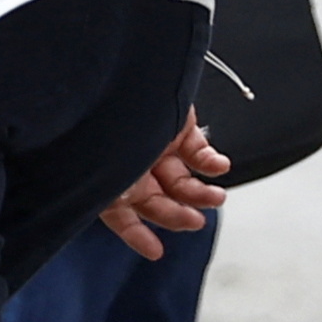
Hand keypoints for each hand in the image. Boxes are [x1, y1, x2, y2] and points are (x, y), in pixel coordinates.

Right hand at [99, 110, 229, 256]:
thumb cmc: (102, 115)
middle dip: (179, 215)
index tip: (156, 252)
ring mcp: (155, 146)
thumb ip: (111, 193)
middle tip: (196, 221)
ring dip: (202, 194)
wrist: (123, 69)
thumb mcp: (103, 166)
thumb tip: (120, 213)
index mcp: (106, 177)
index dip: (137, 236)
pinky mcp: (178, 129)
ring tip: (215, 197)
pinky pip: (201, 154)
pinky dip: (213, 164)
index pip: (120, 214)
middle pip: (158, 201)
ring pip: (184, 182)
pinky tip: (219, 167)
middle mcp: (131, 165)